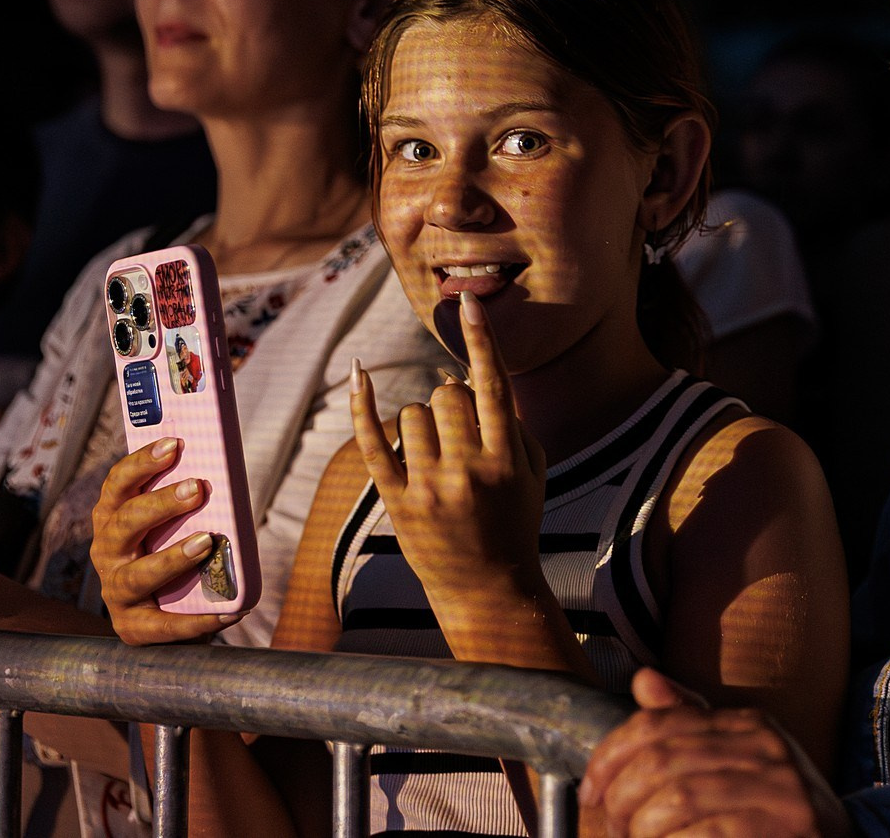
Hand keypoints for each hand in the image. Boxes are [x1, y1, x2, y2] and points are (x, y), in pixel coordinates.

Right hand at [90, 436, 239, 645]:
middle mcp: (107, 552)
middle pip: (125, 523)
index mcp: (113, 519)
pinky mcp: (131, 628)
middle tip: (196, 488)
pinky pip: (163, 625)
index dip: (141, 463)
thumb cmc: (176, 559)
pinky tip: (228, 612)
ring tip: (206, 542)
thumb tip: (225, 477)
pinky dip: (196, 620)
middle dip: (160, 504)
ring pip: (138, 574)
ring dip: (172, 557)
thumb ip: (188, 507)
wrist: (166, 618)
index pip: (118, 485)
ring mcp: (115, 592)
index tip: (173, 444)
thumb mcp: (174, 528)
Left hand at [348, 288, 547, 604]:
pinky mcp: (397, 501)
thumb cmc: (514, 520)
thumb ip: (509, 421)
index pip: (492, 386)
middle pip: (446, 396)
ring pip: (412, 414)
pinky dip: (363, 405)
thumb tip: (461, 376)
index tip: (468, 301)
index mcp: (506, 460)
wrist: (488, 588)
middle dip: (452, 399)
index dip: (480, 339)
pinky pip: (372, 442)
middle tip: (459, 425)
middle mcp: (467, 471)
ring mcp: (428, 488)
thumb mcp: (531, 471)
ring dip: (423, 420)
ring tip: (437, 449)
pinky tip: (358, 372)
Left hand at [580, 669, 849, 837]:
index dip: (611, 756)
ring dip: (643, 830)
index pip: (659, 724)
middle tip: (613, 827)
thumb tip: (643, 681)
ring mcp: (783, 791)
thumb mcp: (741, 763)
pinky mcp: (789, 830)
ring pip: (677, 801)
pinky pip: (706, 834)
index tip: (591, 790)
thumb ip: (691, 726)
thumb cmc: (779, 816)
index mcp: (750, 726)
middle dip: (621, 799)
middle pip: (660, 762)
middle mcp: (768, 749)